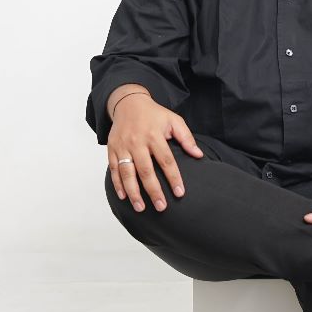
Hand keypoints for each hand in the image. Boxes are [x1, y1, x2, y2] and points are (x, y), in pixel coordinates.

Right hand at [108, 95, 203, 211]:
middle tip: (161, 207)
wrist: (128, 103)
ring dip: (133, 192)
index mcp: (154, 135)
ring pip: (127, 173)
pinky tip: (124, 197)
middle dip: (153, 191)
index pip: (166, 160)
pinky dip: (117, 184)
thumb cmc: (154, 114)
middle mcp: (137, 141)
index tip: (180, 193)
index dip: (173, 177)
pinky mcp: (112, 149)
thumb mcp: (173, 120)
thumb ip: (186, 138)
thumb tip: (199, 155)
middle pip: (145, 170)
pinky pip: (114, 169)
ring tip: (141, 208)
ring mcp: (122, 146)